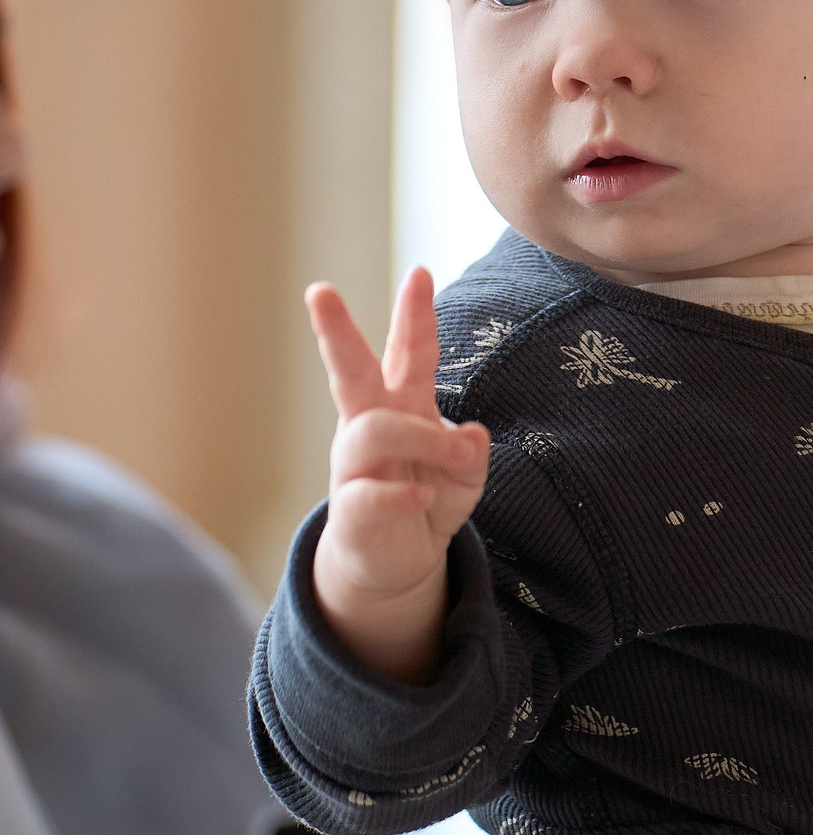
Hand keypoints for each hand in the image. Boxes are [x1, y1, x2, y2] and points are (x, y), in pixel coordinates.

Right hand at [309, 266, 489, 682]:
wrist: (397, 563)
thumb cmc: (428, 502)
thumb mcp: (464, 477)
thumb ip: (472, 454)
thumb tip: (473, 433)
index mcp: (402, 407)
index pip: (410, 354)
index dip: (415, 315)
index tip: (420, 272)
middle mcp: (370, 428)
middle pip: (351, 372)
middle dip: (336, 332)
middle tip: (318, 291)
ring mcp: (354, 468)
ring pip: (373, 432)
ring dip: (423, 439)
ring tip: (458, 455)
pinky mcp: (350, 511)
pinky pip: (368, 494)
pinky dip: (400, 495)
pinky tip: (422, 500)